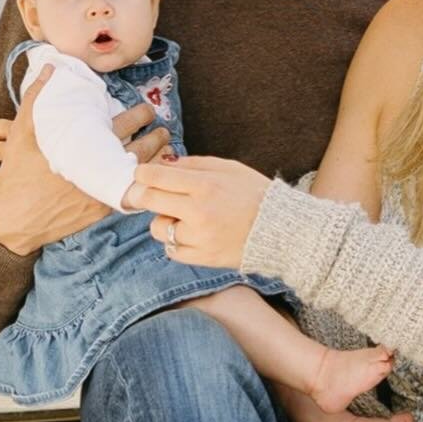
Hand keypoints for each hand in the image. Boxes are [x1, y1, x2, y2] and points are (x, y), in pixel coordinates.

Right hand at [0, 67, 172, 253]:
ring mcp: (102, 191)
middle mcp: (98, 167)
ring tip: (167, 151)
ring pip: (139, 172)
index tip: (148, 110)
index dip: (140, 115)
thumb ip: (37, 98)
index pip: (123, 125)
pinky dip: (143, 183)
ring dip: (155, 160)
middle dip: (154, 137)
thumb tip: (50, 70)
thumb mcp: (20, 132)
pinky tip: (151, 178)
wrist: (14, 219)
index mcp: (84, 144)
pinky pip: (130, 194)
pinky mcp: (100, 210)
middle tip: (164, 129)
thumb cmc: (17, 175)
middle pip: (138, 148)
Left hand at [125, 155, 270, 268]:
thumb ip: (194, 164)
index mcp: (204, 185)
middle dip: (141, 195)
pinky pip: (171, 250)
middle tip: (143, 194)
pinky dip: (175, 242)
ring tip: (181, 217)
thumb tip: (164, 163)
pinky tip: (190, 234)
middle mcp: (198, 212)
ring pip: (157, 228)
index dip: (141, 174)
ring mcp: (199, 237)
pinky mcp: (202, 258)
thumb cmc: (255, 194)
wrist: (281, 230)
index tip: (141, 175)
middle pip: (148, 201)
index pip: (155, 177)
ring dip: (163, 221)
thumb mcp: (229, 168)